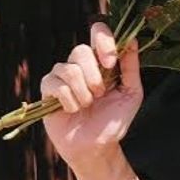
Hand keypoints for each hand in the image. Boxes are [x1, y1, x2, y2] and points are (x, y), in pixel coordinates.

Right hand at [38, 20, 142, 170]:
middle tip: (100, 95)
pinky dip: (69, 100)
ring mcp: (62, 76)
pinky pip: (55, 84)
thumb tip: (132, 40)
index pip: (98, 32)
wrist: (97, 147)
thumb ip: (131, 68)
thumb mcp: (131, 94)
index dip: (103, 40)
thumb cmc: (113, 121)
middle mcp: (80, 65)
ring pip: (68, 69)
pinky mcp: (48, 90)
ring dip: (83, 92)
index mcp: (100, 62)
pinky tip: (73, 110)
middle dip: (94, 77)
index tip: (110, 62)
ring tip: (87, 106)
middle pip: (81, 50)